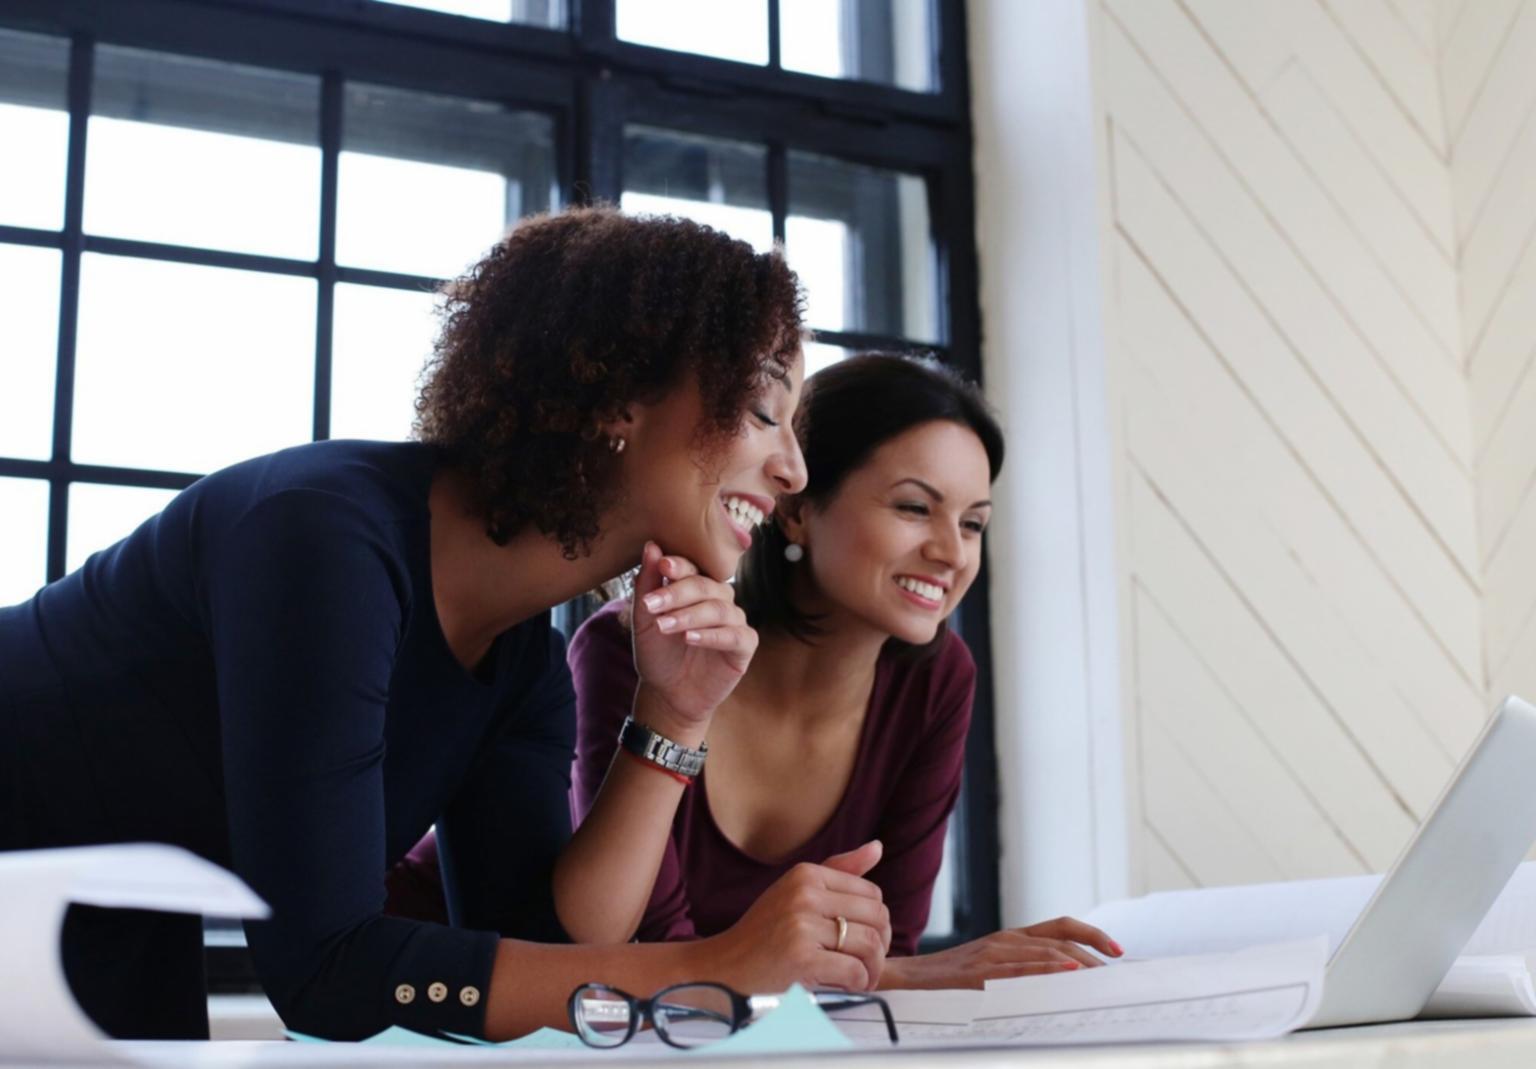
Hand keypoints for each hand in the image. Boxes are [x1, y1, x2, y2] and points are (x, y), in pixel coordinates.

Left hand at [630, 541, 756, 729]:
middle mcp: (719, 599)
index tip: (661, 565)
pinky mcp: (745, 646)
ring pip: (719, 609)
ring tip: (666, 626)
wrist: (667, 694)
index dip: (679, 566)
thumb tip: (651, 546)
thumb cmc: (658, 653)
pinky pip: (735, 635)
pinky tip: (690, 639)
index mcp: (697, 587)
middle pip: (706, 586)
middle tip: (653, 604)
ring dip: (690, 616)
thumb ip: (648, 585)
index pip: (692, 568)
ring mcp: (734, 621)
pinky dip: (712, 635)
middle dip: (678, 593)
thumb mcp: (645, 620)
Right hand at [693, 841, 891, 992]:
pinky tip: (846, 986)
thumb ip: (838, 871)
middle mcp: (804, 893)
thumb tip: (877, 847)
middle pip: (876, 918)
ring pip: (869, 944)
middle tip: (868, 964)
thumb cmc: (763, 934)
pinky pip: (854, 970)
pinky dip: (858, 983)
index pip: (871, 893)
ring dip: (872, 969)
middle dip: (880, 947)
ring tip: (861, 979)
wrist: (724, 967)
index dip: (877, 922)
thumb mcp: (796, 892)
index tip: (865, 940)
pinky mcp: (800, 957)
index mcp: (806, 874)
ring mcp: (800, 925)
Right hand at [881, 916, 1122, 989]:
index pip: (1061, 926)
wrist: (908, 978)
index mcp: (1011, 937)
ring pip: (1046, 951)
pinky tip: (1068, 972)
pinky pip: (1021, 968)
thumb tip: (1062, 984)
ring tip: (1103, 973)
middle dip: (1094, 952)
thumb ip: (1021, 970)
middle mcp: (1006, 939)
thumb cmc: (950, 979)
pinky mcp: (980, 971)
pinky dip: (1048, 968)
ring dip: (1079, 962)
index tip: (1118, 949)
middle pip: (1061, 938)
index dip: (1092, 933)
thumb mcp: (991, 969)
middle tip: (1117, 969)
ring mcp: (993, 954)